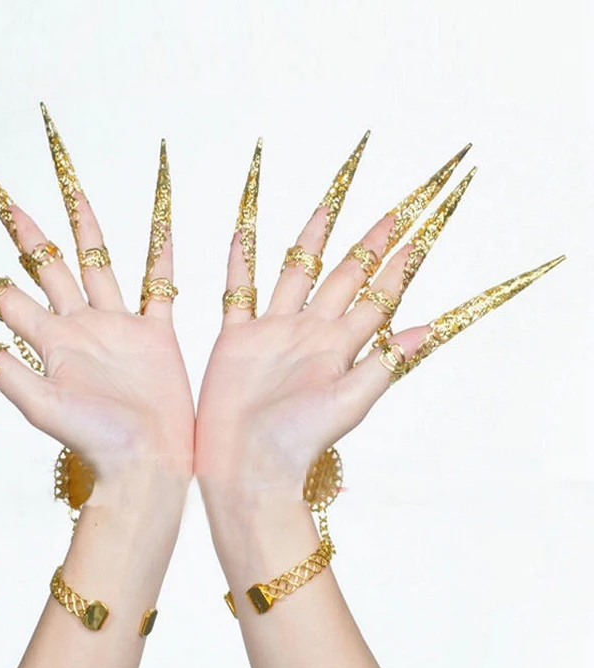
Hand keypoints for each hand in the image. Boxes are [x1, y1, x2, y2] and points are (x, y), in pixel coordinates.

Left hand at [0, 133, 195, 489]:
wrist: (148, 459)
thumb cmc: (98, 440)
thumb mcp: (43, 404)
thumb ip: (4, 369)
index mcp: (52, 341)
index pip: (5, 297)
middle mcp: (80, 326)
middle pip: (49, 266)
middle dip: (26, 231)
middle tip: (3, 193)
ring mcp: (118, 326)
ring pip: (99, 264)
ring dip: (87, 227)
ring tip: (74, 188)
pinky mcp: (155, 334)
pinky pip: (158, 286)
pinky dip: (161, 257)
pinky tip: (162, 226)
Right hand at [196, 140, 559, 505]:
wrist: (246, 466)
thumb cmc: (297, 443)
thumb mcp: (348, 402)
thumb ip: (382, 362)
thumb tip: (428, 328)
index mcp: (340, 345)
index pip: (378, 293)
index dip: (401, 261)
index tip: (422, 228)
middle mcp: (311, 331)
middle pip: (346, 274)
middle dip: (371, 241)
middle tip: (396, 207)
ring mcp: (274, 331)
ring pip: (296, 272)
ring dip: (312, 238)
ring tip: (328, 201)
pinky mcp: (238, 339)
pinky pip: (240, 293)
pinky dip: (240, 264)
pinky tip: (244, 234)